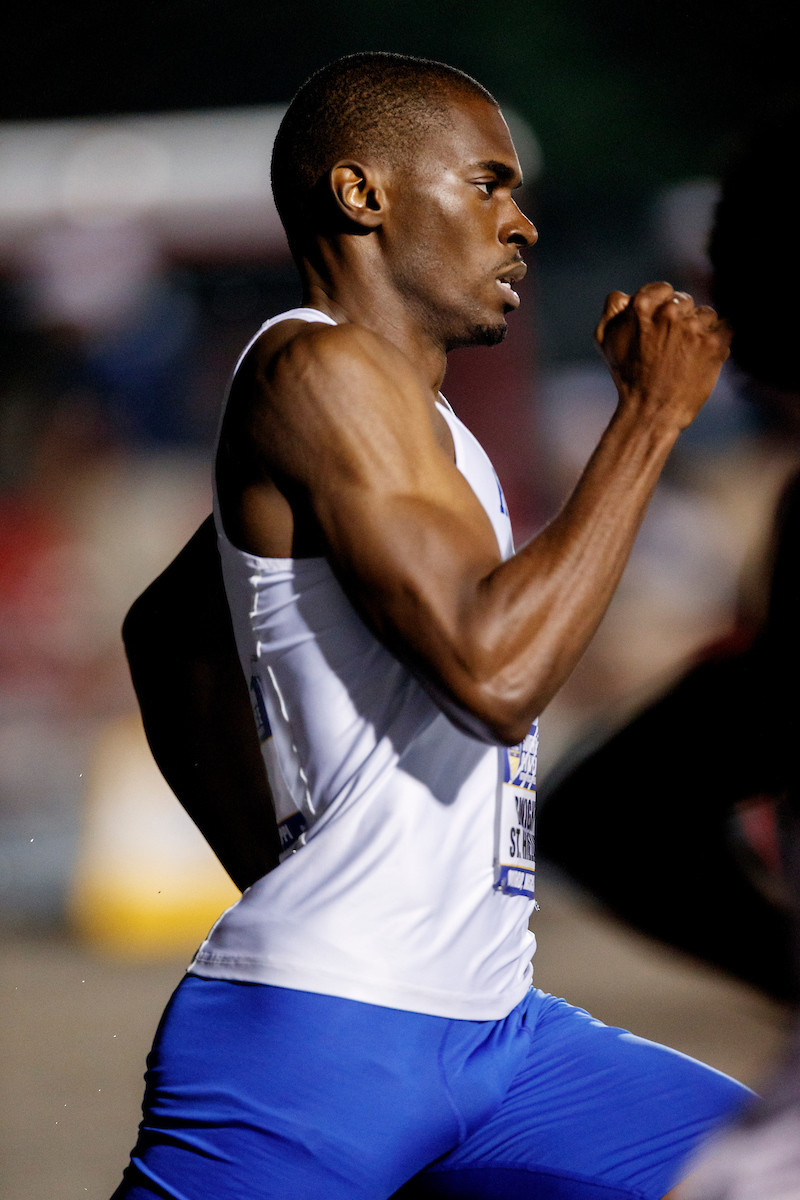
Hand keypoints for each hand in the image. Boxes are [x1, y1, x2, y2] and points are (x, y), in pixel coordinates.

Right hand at [595, 282, 731, 429]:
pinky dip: (720, 337)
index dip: (662, 306)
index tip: (661, 326)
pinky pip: (727, 325)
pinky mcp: (715, 343)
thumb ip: (613, 309)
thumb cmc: (627, 377)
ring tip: (687, 354)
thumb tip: (626, 293)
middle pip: (685, 300)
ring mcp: (694, 327)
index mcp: (642, 306)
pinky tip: (707, 353)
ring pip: (706, 314)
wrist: (651, 411)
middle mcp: (670, 312)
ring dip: (700, 329)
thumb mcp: (605, 340)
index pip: (663, 289)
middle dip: (681, 319)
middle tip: (672, 346)